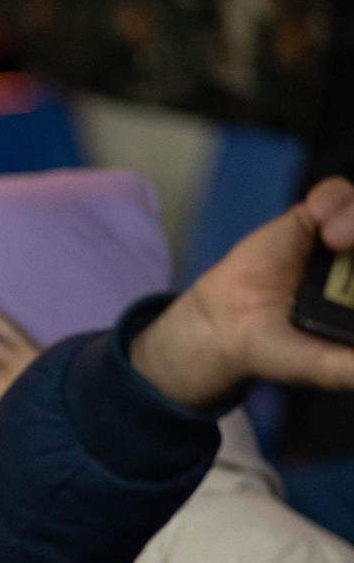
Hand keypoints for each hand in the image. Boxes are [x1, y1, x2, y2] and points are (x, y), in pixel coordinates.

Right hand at [133, 176, 353, 408]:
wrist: (222, 328)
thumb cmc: (278, 350)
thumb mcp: (323, 366)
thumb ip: (350, 366)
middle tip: (346, 244)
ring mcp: (341, 239)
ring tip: (333, 238)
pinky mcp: (311, 219)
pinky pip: (336, 195)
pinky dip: (335, 202)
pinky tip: (320, 224)